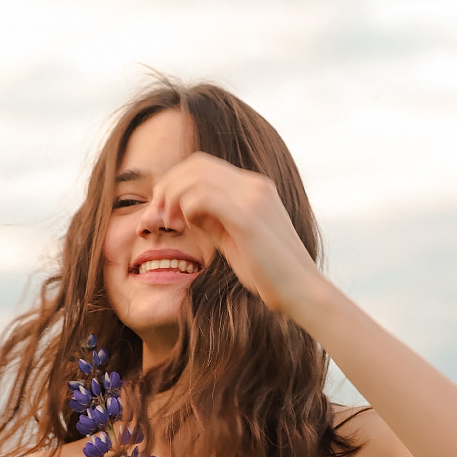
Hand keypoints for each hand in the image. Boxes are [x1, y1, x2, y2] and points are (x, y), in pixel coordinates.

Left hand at [150, 152, 319, 313]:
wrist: (301, 291)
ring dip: (172, 197)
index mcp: (255, 187)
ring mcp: (253, 198)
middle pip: (196, 165)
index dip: (174, 182)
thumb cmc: (268, 272)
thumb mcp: (234, 239)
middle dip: (167, 186)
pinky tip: (185, 226)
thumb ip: (212, 220)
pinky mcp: (248, 218)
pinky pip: (203, 197)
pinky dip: (185, 208)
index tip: (160, 210)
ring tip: (167, 224)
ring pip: (196, 176)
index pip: (204, 166)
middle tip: (155, 216)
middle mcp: (255, 186)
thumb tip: (184, 210)